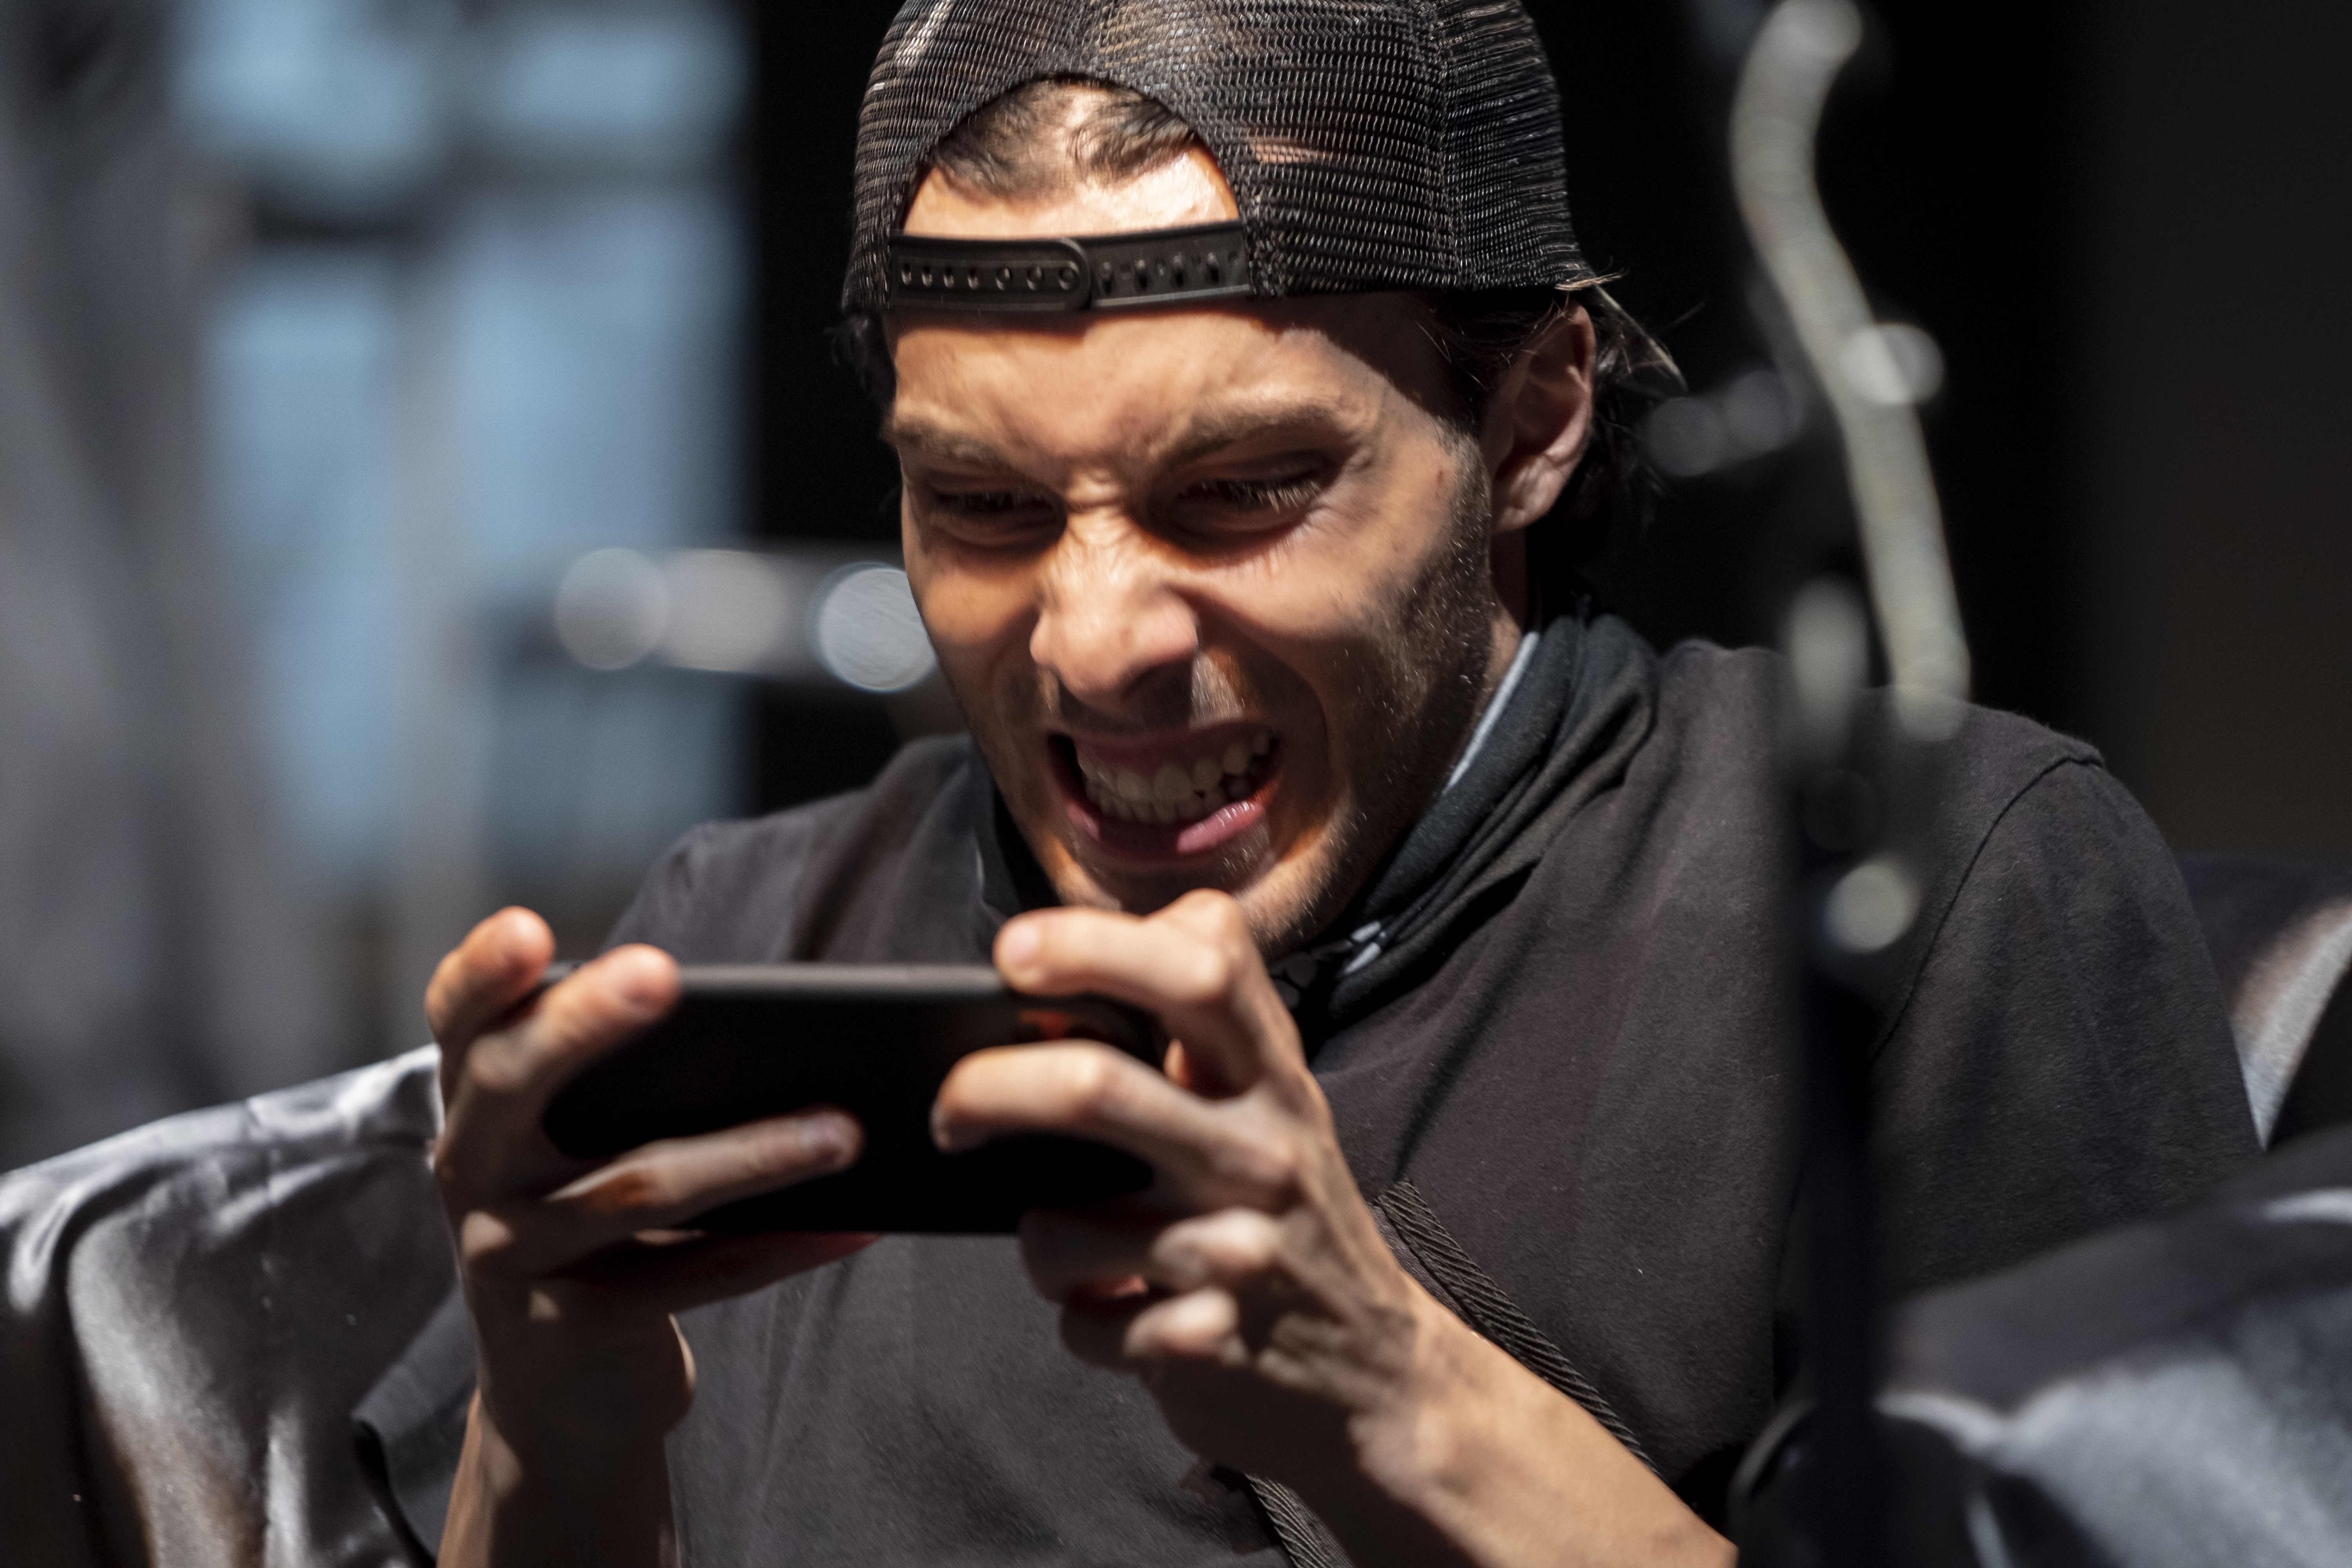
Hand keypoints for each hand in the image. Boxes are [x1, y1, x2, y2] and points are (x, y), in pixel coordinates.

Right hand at [427, 909, 874, 1567]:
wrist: (562, 1393)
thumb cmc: (593, 1226)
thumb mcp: (574, 1151)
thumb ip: (619, 1085)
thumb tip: (766, 1027)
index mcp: (477, 1107)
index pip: (459, 1023)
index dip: (482, 972)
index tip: (529, 927)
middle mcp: (474, 1172)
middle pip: (514, 1083)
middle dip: (586, 1024)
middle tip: (664, 974)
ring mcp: (516, 1253)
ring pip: (638, 1186)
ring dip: (754, 1154)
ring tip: (846, 1130)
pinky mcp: (578, 1327)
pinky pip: (698, 1277)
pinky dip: (785, 1247)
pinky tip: (856, 1223)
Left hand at [935, 892, 1730, 1567]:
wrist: (1378, 1375)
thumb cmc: (1294, 1218)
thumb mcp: (1275, 1109)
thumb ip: (1200, 1038)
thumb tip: (1064, 964)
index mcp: (1275, 1078)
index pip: (1202, 966)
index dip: (1095, 941)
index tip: (1012, 951)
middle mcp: (1264, 1154)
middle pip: (1095, 1087)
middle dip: (990, 1089)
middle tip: (948, 1107)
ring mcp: (1240, 1252)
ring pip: (1058, 1227)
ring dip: (1038, 1241)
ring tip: (1074, 1248)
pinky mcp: (1210, 1344)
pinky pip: (1080, 1323)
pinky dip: (1079, 1321)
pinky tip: (1124, 1317)